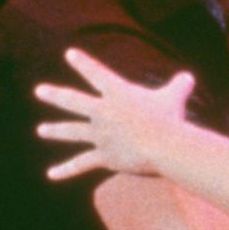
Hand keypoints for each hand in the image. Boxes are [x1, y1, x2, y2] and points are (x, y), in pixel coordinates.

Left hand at [35, 48, 194, 180]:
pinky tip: (50, 175)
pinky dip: (65, 170)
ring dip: (55, 130)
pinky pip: (81, 164)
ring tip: (42, 130)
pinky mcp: (103, 156)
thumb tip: (188, 77)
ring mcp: (100, 135)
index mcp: (117, 93)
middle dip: (55, 95)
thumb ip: (179, 85)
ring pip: (72, 131)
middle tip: (39, 91)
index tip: (69, 55)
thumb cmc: (170, 118)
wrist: (162, 145)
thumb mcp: (175, 96)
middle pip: (73, 101)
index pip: (96, 73)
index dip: (83, 63)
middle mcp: (102, 112)